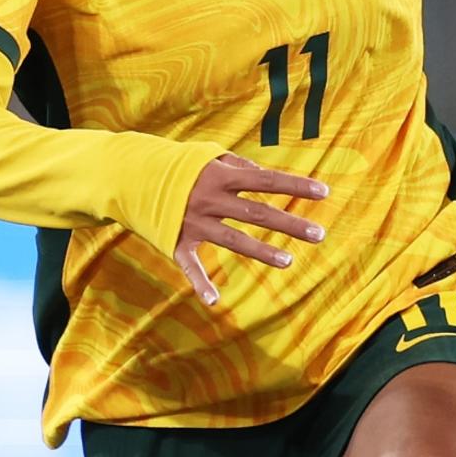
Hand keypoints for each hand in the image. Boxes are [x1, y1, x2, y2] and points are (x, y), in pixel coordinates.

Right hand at [172, 153, 327, 305]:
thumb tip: (264, 174)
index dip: (295, 186)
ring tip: (288, 261)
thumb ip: (238, 164)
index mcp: (221, 176)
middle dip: (289, 224)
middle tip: (319, 235)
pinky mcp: (176, 242)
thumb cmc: (178, 166)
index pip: (266, 180)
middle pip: (256, 213)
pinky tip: (214, 300)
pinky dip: (200, 283)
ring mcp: (193, 222)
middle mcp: (210, 199)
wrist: (132, 177)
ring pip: (232, 239)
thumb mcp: (208, 156)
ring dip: (261, 252)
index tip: (323, 192)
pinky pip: (190, 266)